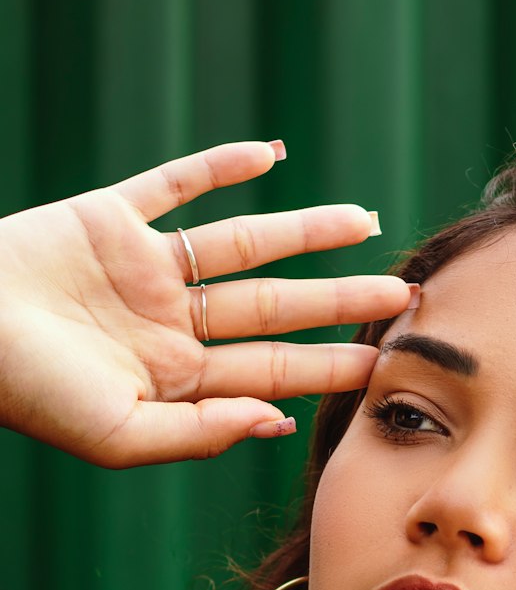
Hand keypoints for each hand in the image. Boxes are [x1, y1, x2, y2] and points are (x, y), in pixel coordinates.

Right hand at [0, 139, 410, 466]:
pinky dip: (219, 166)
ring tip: (364, 222)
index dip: (332, 364)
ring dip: (303, 232)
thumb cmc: (27, 393)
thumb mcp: (117, 434)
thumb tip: (276, 422)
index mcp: (176, 377)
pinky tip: (269, 154)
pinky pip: (174, 186)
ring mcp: (143, 270)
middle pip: (276, 308)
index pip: (274, 369)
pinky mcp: (108, 219)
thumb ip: (198, 432)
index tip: (390, 360)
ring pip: (243, 245)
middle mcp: (171, 323)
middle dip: (340, 302)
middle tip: (405, 293)